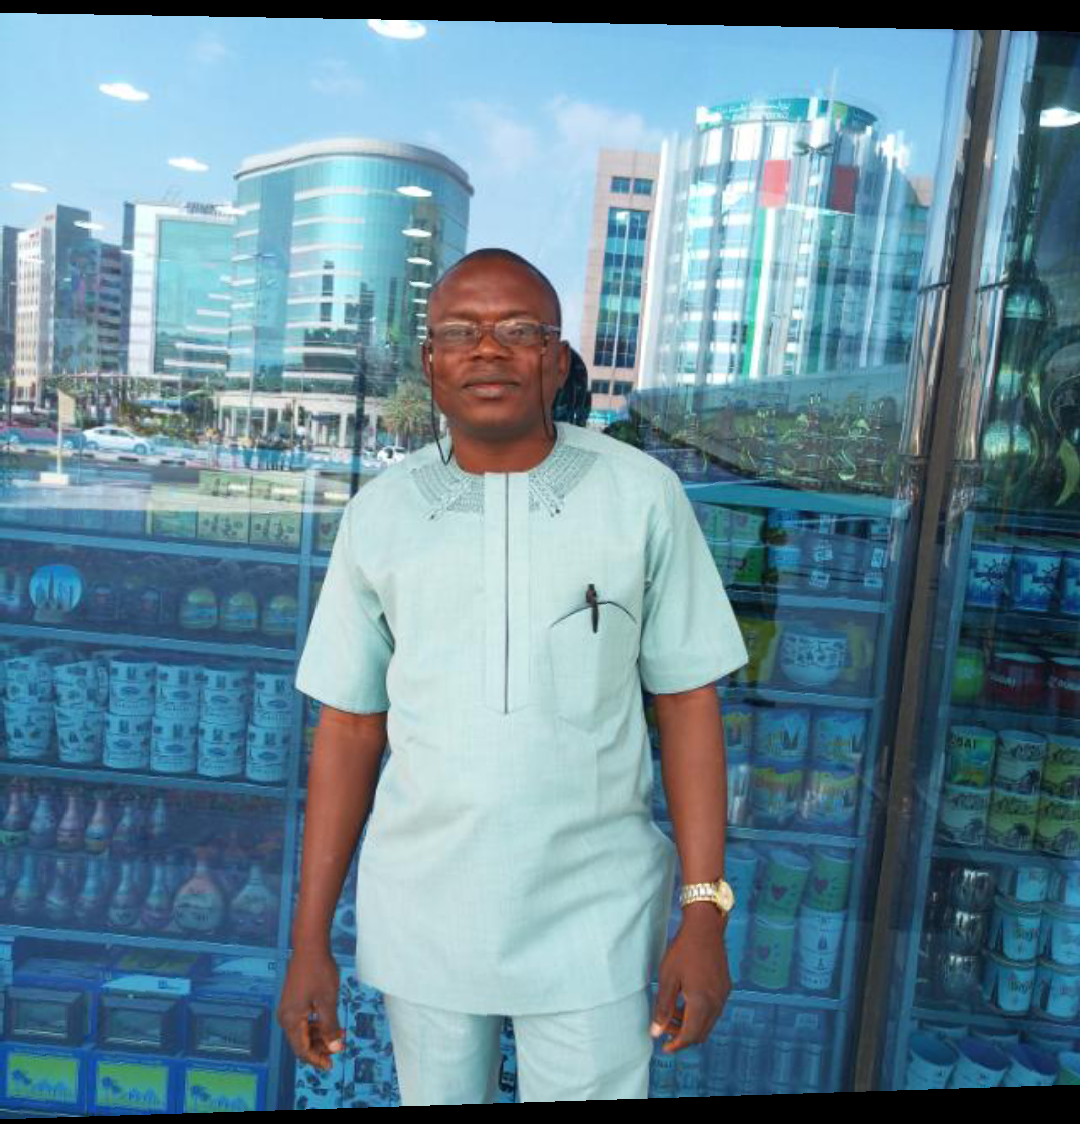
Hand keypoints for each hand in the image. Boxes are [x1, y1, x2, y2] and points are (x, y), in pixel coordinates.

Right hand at [277, 945, 344, 1070]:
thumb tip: (335, 1049)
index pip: (302, 1050)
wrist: (310, 946)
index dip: (316, 1060)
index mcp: (291, 1020)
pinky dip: (316, 1025)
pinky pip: (303, 1021)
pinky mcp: (293, 1001)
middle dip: (320, 1048)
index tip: (331, 1065)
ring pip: (303, 1032)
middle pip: (301, 1043)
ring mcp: (288, 1008)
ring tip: (340, 1034)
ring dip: (320, 1036)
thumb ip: (330, 1027)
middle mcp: (285, 1016)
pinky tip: (330, 1023)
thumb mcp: (328, 1001)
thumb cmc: (319, 972)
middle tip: (340, 1047)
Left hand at [649, 905, 730, 1053]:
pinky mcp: (725, 987)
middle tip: (664, 1027)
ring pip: (708, 1022)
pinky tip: (686, 1000)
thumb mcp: (667, 978)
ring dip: (691, 1024)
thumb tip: (656, 1033)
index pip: (690, 1036)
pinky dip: (700, 1013)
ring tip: (672, 1012)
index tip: (664, 1048)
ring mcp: (723, 995)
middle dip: (682, 1035)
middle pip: (701, 1033)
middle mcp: (716, 1003)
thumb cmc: (682, 951)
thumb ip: (662, 1007)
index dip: (676, 1044)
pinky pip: (714, 1010)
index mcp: (701, 1003)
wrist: (705, 928)